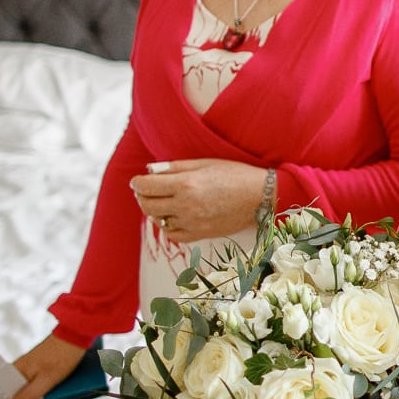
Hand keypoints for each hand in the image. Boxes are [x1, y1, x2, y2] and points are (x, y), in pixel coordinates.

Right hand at [5, 333, 84, 398]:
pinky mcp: (44, 369)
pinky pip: (38, 386)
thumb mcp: (45, 382)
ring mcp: (33, 369)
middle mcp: (22, 369)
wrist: (79, 334)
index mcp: (16, 370)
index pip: (0, 393)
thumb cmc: (62, 356)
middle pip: (13, 394)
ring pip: (27, 391)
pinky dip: (38, 396)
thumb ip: (27, 398)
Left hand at [129, 158, 268, 242]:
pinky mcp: (200, 234)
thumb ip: (174, 167)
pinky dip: (168, 226)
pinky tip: (174, 217)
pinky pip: (173, 235)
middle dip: (142, 196)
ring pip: (158, 220)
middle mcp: (185, 205)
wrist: (260, 197)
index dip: (137, 182)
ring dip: (154, 210)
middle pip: (147, 205)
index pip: (146, 186)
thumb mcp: (204, 163)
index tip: (138, 180)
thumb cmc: (234, 174)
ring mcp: (192, 223)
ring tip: (163, 201)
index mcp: (185, 184)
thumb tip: (149, 170)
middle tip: (146, 190)